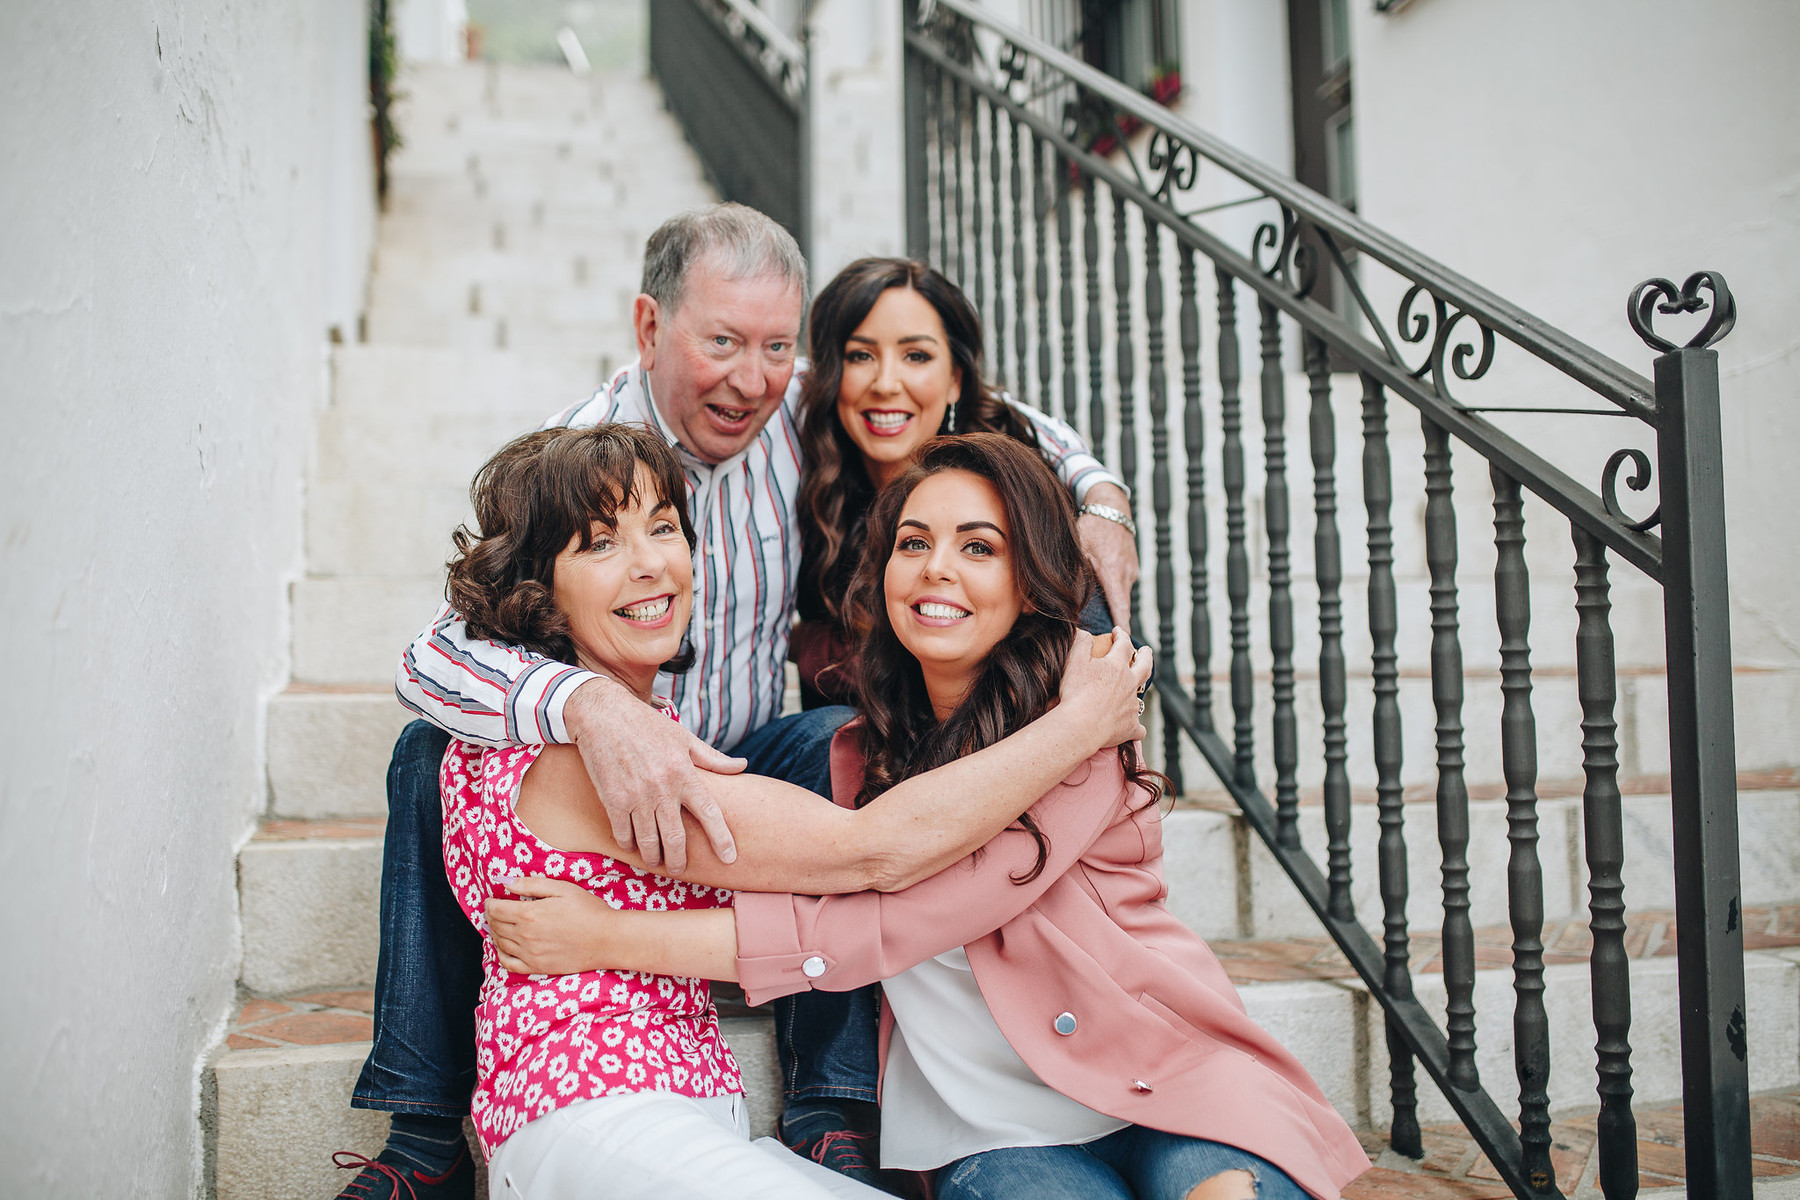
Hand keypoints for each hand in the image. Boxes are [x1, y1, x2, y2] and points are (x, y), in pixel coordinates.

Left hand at [486, 876, 614, 975]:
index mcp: (529, 914)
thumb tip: (505, 882)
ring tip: (498, 925)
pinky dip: (500, 954)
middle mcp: (525, 935)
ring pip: (500, 943)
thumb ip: (531, 884)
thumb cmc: (588, 910)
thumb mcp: (561, 888)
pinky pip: (509, 963)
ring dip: (495, 932)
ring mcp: (530, 953)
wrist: (607, 940)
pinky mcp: (537, 967)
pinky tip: (502, 947)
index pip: (496, 909)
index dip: (490, 903)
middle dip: (491, 916)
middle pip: (496, 926)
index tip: (491, 899)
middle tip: (494, 910)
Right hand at [564, 676, 744, 872]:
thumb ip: (713, 758)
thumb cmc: (647, 726)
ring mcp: (636, 796)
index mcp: (684, 773)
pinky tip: (633, 845)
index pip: (709, 813)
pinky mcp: (613, 801)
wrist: (603, 715)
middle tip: (680, 869)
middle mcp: (663, 788)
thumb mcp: (684, 737)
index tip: (729, 858)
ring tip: (656, 862)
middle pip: (676, 838)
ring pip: (649, 842)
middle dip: (679, 861)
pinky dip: (629, 845)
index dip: (721, 838)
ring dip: (654, 858)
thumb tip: (743, 765)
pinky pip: (624, 835)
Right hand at [1058, 627, 1151, 748]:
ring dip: (1139, 693)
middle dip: (1146, 656)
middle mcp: (1129, 684)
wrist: (1081, 726)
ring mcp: (1131, 706)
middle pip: (1145, 666)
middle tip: (1147, 650)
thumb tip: (1086, 633)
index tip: (1117, 632)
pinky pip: (1138, 729)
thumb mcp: (1074, 660)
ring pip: (1141, 697)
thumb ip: (1081, 642)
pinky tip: (1135, 730)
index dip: (1121, 636)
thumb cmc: (1075, 692)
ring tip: (1136, 691)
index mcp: (1117, 666)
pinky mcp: (1130, 727)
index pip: (1124, 645)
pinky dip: (1137, 729)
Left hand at [1076, 483, 1139, 627]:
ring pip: (1120, 593)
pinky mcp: (1131, 564)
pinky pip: (1122, 581)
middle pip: (1120, 605)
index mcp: (1114, 574)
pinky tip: (1100, 580)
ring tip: (1096, 605)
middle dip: (1112, 619)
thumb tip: (1063, 599)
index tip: (1122, 644)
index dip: (1121, 629)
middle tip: (1101, 634)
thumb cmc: (1091, 526)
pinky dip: (1112, 586)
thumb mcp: (1078, 550)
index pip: (1121, 609)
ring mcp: (1132, 569)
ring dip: (1110, 600)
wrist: (1111, 505)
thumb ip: (1074, 576)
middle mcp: (1127, 574)